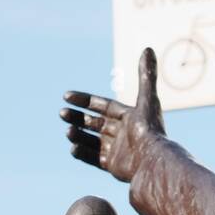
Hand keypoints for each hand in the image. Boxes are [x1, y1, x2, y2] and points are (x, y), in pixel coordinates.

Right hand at [60, 47, 165, 182]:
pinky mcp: (114, 166)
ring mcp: (118, 151)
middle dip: (78, 117)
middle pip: (95, 123)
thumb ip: (146, 75)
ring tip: (67, 130)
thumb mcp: (147, 99)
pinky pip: (94, 159)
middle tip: (61, 113)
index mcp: (130, 117)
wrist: (152, 162)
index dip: (85, 100)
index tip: (66, 96)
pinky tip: (72, 146)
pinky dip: (82, 153)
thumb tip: (147, 48)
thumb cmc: (150, 130)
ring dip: (78, 134)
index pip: (104, 106)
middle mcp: (123, 133)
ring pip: (92, 140)